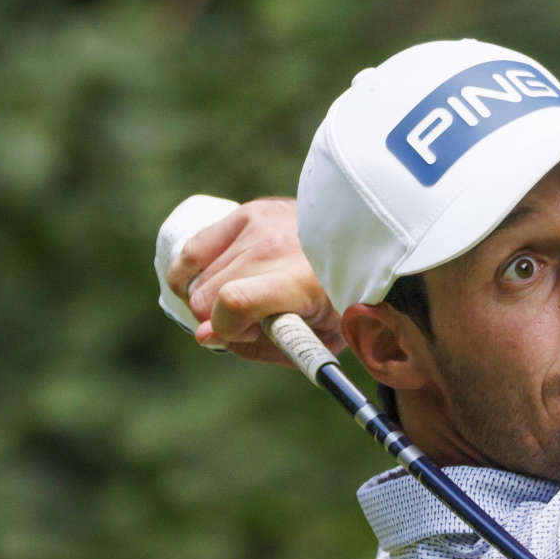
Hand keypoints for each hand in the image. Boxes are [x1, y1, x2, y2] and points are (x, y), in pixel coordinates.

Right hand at [163, 197, 342, 367]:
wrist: (367, 246)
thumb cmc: (342, 301)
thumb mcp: (317, 340)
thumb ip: (259, 346)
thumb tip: (204, 336)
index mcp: (300, 280)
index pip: (235, 302)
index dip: (227, 330)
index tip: (244, 335)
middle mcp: (274, 247)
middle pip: (206, 296)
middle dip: (219, 319)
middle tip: (252, 319)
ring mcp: (257, 225)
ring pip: (195, 277)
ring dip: (209, 297)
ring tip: (244, 297)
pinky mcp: (247, 213)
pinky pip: (192, 251)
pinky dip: (192, 274)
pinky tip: (209, 283)